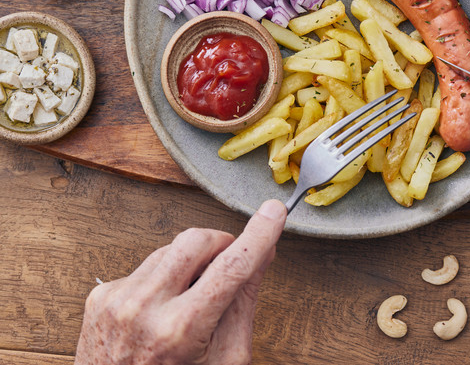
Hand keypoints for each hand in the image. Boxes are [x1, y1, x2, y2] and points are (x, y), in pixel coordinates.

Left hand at [75, 200, 286, 364]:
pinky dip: (164, 279)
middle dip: (221, 243)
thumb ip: (244, 302)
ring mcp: (118, 300)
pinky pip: (146, 266)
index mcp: (181, 330)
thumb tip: (263, 255)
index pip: (232, 267)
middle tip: (231, 263)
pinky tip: (164, 308)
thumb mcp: (227, 358)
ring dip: (191, 264)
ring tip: (191, 299)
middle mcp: (144, 309)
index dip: (259, 234)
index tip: (274, 212)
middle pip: (196, 240)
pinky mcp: (102, 296)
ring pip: (171, 249)